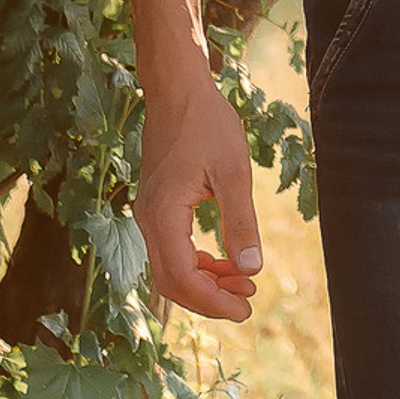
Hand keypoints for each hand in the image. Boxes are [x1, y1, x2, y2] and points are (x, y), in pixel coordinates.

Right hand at [138, 67, 263, 319]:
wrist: (177, 91)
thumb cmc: (207, 124)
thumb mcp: (234, 171)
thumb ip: (241, 221)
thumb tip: (251, 269)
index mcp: (163, 214)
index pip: (181, 277)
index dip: (212, 301)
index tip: (246, 308)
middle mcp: (148, 220)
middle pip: (172, 281)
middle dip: (210, 298)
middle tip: (248, 302)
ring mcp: (149, 214)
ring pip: (170, 268)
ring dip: (205, 282)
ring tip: (243, 283)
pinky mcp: (157, 207)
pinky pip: (172, 249)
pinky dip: (197, 263)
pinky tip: (224, 262)